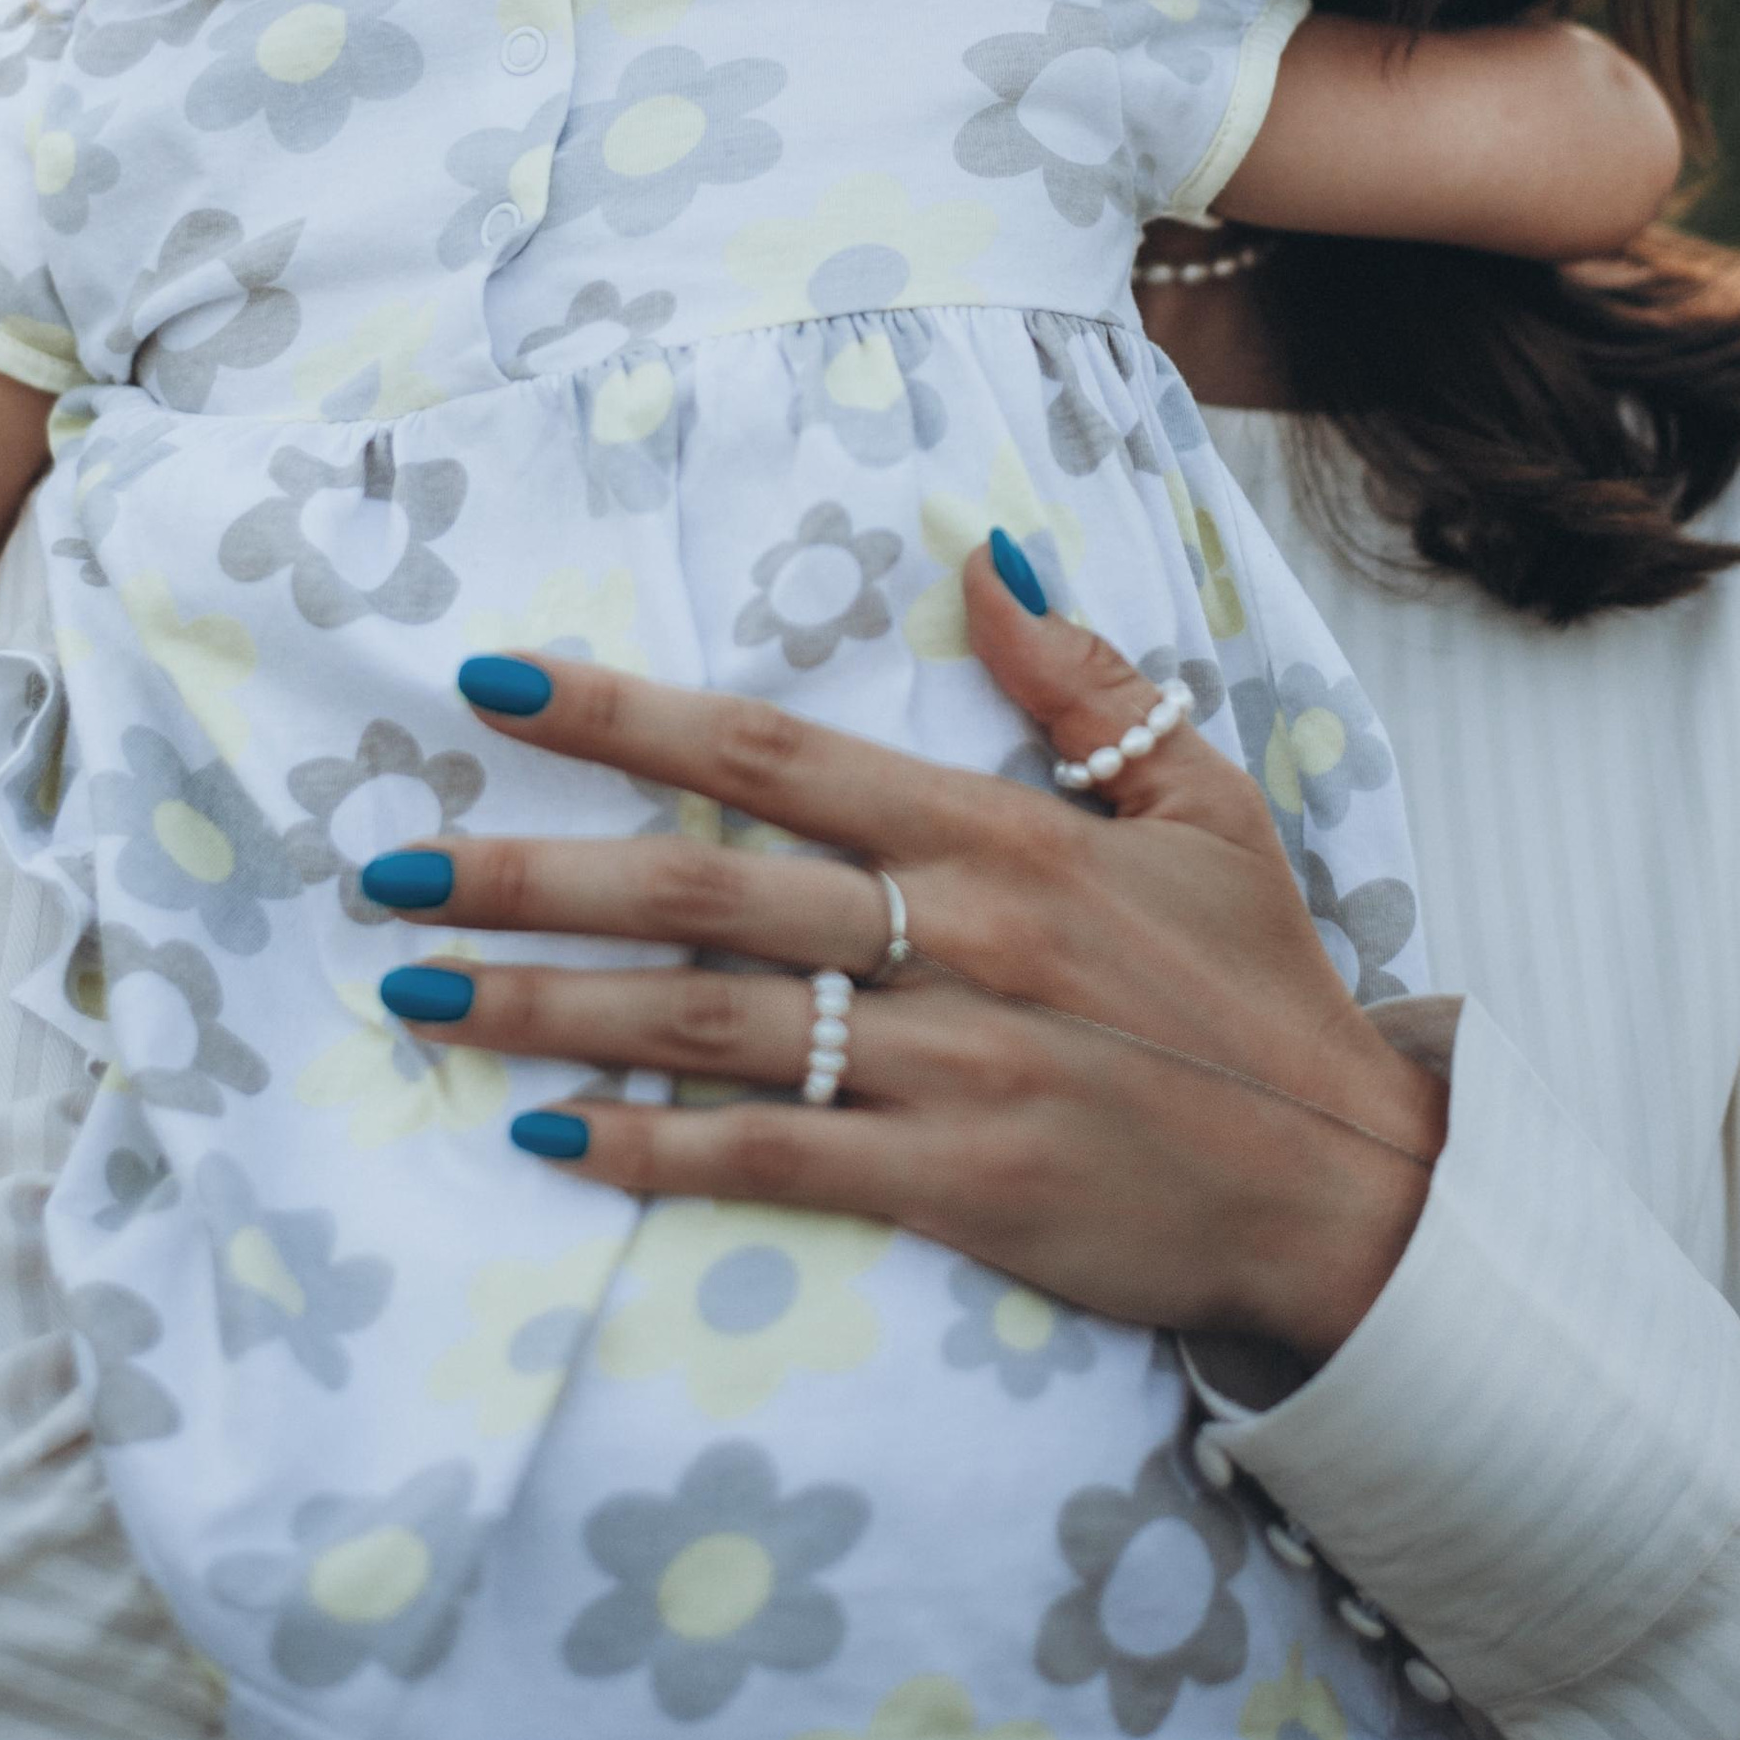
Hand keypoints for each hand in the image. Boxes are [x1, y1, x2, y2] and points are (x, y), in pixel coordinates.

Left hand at [373, 548, 1445, 1364]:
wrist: (1351, 1184)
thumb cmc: (1260, 985)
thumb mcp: (1202, 802)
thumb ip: (1080, 681)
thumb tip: (983, 552)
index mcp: (1002, 835)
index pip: (775, 754)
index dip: (625, 717)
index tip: (491, 686)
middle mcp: (961, 939)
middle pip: (709, 891)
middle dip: (533, 877)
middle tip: (388, 869)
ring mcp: (955, 1069)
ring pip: (714, 1030)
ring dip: (553, 1012)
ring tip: (417, 994)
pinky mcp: (958, 1187)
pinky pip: (774, 1165)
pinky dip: (653, 1154)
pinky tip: (546, 1135)